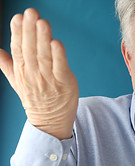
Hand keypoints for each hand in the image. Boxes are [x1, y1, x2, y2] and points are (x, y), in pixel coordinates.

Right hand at [0, 8, 78, 139]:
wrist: (50, 122)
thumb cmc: (36, 99)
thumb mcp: (18, 82)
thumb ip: (8, 65)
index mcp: (22, 71)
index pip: (18, 49)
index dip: (17, 32)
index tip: (18, 17)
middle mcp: (33, 74)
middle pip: (30, 49)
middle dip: (30, 30)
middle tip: (30, 12)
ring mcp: (48, 79)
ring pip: (44, 56)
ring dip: (43, 39)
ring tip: (42, 22)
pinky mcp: (64, 83)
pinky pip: (60, 68)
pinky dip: (58, 55)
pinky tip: (56, 43)